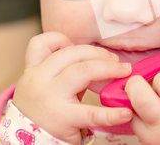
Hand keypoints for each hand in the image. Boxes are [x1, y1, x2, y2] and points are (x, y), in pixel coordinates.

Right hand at [13, 32, 132, 144]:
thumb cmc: (45, 113)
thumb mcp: (47, 88)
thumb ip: (64, 72)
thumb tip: (98, 58)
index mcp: (34, 72)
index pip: (41, 43)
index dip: (62, 39)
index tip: (82, 48)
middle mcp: (38, 81)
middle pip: (71, 54)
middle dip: (98, 53)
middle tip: (117, 61)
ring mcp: (50, 98)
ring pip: (81, 71)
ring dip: (108, 68)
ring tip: (124, 72)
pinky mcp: (62, 120)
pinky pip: (91, 113)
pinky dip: (111, 113)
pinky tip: (125, 113)